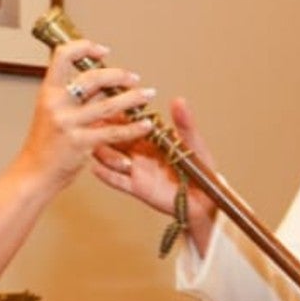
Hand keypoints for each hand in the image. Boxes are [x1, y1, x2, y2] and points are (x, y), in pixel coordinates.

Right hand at [12, 40, 155, 192]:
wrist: (33, 174)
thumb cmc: (44, 146)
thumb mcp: (49, 113)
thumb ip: (71, 96)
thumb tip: (96, 79)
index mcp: (48, 92)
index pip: (62, 56)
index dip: (83, 47)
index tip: (102, 50)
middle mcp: (56, 104)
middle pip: (92, 78)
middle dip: (118, 75)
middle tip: (133, 78)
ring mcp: (68, 124)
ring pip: (108, 104)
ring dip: (133, 98)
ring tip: (148, 95)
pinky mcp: (81, 143)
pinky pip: (113, 132)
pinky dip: (133, 128)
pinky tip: (146, 124)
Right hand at [89, 95, 219, 254]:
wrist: (203, 199)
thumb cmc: (200, 168)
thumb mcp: (193, 143)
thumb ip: (184, 124)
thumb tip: (178, 101)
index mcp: (151, 137)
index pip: (128, 121)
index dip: (116, 113)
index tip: (107, 103)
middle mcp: (139, 151)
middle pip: (113, 138)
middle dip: (103, 131)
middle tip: (95, 126)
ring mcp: (136, 169)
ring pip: (110, 158)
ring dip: (105, 153)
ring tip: (105, 150)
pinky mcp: (136, 187)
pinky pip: (116, 180)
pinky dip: (105, 174)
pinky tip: (96, 168)